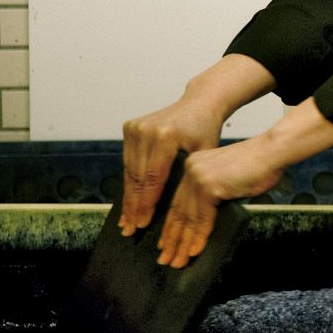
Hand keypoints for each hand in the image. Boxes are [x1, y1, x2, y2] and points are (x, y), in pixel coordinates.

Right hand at [120, 95, 224, 235]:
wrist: (200, 103)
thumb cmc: (206, 130)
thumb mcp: (203, 155)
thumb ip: (188, 180)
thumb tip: (173, 214)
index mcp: (166, 136)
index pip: (153, 178)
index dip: (146, 204)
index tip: (142, 225)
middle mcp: (147, 130)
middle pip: (138, 177)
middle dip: (134, 206)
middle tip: (130, 230)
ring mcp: (136, 127)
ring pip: (129, 171)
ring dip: (128, 197)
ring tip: (126, 220)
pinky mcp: (130, 127)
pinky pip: (128, 161)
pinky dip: (129, 181)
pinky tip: (127, 199)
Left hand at [156, 139, 283, 267]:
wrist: (273, 151)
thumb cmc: (259, 164)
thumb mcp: (228, 179)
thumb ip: (214, 193)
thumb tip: (204, 221)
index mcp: (193, 165)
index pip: (177, 202)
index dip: (171, 226)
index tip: (166, 243)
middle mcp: (191, 170)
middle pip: (178, 212)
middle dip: (172, 239)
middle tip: (166, 258)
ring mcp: (199, 178)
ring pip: (188, 218)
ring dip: (182, 244)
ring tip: (177, 261)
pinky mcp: (209, 187)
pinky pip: (202, 219)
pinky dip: (199, 237)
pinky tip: (194, 251)